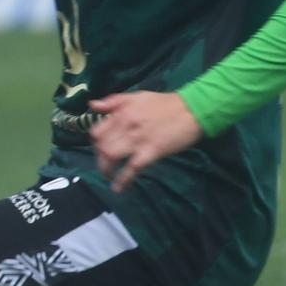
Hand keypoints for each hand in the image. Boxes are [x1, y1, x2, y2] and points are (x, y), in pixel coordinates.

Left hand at [87, 91, 202, 192]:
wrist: (192, 109)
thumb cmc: (165, 103)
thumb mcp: (137, 96)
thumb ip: (113, 101)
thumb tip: (92, 105)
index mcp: (121, 112)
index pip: (96, 131)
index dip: (95, 143)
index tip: (100, 148)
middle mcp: (126, 125)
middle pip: (101, 146)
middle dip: (100, 159)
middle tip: (106, 165)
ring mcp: (138, 139)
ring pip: (111, 157)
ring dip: (106, 170)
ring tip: (110, 177)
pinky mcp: (152, 151)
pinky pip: (132, 168)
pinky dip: (123, 180)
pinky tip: (119, 188)